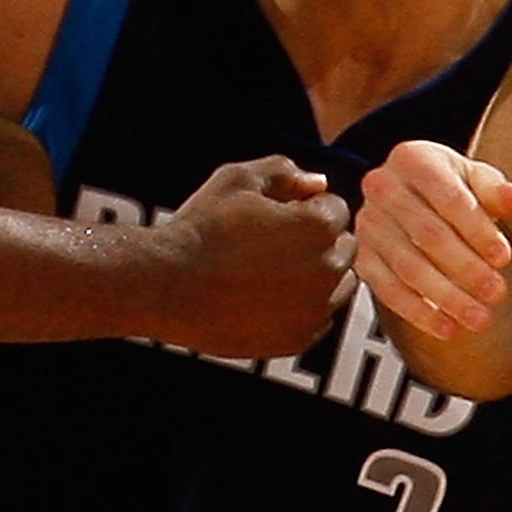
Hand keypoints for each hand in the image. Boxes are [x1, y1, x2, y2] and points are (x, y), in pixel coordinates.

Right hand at [148, 154, 353, 357]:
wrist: (167, 286)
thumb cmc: (202, 228)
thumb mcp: (238, 179)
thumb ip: (285, 172)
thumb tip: (319, 183)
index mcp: (319, 227)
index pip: (337, 209)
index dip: (304, 206)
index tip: (271, 215)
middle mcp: (328, 270)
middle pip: (343, 247)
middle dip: (318, 240)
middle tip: (270, 242)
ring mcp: (315, 309)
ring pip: (338, 285)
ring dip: (317, 274)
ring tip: (269, 270)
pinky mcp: (298, 339)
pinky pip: (318, 317)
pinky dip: (302, 307)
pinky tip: (265, 296)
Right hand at [355, 140, 511, 340]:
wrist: (414, 198)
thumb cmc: (452, 188)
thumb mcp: (476, 179)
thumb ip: (495, 189)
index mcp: (412, 159)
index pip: (448, 197)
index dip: (477, 230)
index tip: (505, 258)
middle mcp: (382, 187)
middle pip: (427, 234)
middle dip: (466, 268)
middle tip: (498, 294)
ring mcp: (367, 223)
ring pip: (408, 266)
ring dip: (446, 297)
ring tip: (480, 319)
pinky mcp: (361, 256)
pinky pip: (387, 289)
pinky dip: (418, 312)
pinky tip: (447, 328)